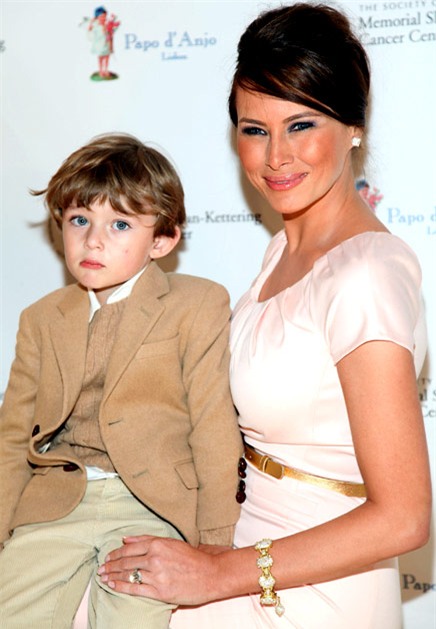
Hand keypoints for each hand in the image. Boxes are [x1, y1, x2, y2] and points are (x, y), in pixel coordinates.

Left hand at [98, 535, 227, 604]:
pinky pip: (135, 589)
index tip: (108, 557)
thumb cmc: (192, 558)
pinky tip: (112, 586)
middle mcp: (155, 558)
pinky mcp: (160, 591)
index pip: (130, 548)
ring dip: (113, 576)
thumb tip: (126, 539)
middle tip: (101, 568)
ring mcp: (157, 575)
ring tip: (103, 577)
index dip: (116, 553)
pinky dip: (121, 587)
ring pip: (129, 574)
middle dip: (111, 565)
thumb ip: (147, 539)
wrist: (210, 574)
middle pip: (126, 561)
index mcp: (158, 544)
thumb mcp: (170, 542)